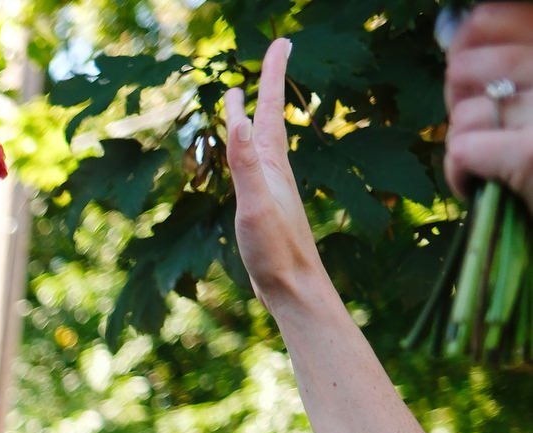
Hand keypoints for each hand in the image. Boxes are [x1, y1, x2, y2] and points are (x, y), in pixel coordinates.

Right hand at [223, 39, 331, 315]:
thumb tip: (240, 124)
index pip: (269, 110)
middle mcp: (274, 170)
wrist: (295, 288)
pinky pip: (254, 166)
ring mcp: (270, 188)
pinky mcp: (265, 207)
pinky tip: (246, 158)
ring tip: (244, 105)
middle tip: (274, 54)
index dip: (273, 76)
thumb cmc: (276, 250)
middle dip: (268, 86)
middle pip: (268, 118)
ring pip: (261, 142)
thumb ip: (246, 164)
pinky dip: (247, 150)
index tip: (281, 42)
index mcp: (272, 165)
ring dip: (254, 118)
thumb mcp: (255, 205)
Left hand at [446, 4, 532, 201]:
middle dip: (459, 101)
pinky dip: (461, 174)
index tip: (467, 62)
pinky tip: (482, 185)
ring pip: (463, 113)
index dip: (466, 41)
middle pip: (465, 68)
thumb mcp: (529, 96)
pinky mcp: (532, 154)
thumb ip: (500, 64)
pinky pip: (462, 151)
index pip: (490, 18)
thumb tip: (452, 32)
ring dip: (464, 141)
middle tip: (484, 126)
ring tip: (493, 158)